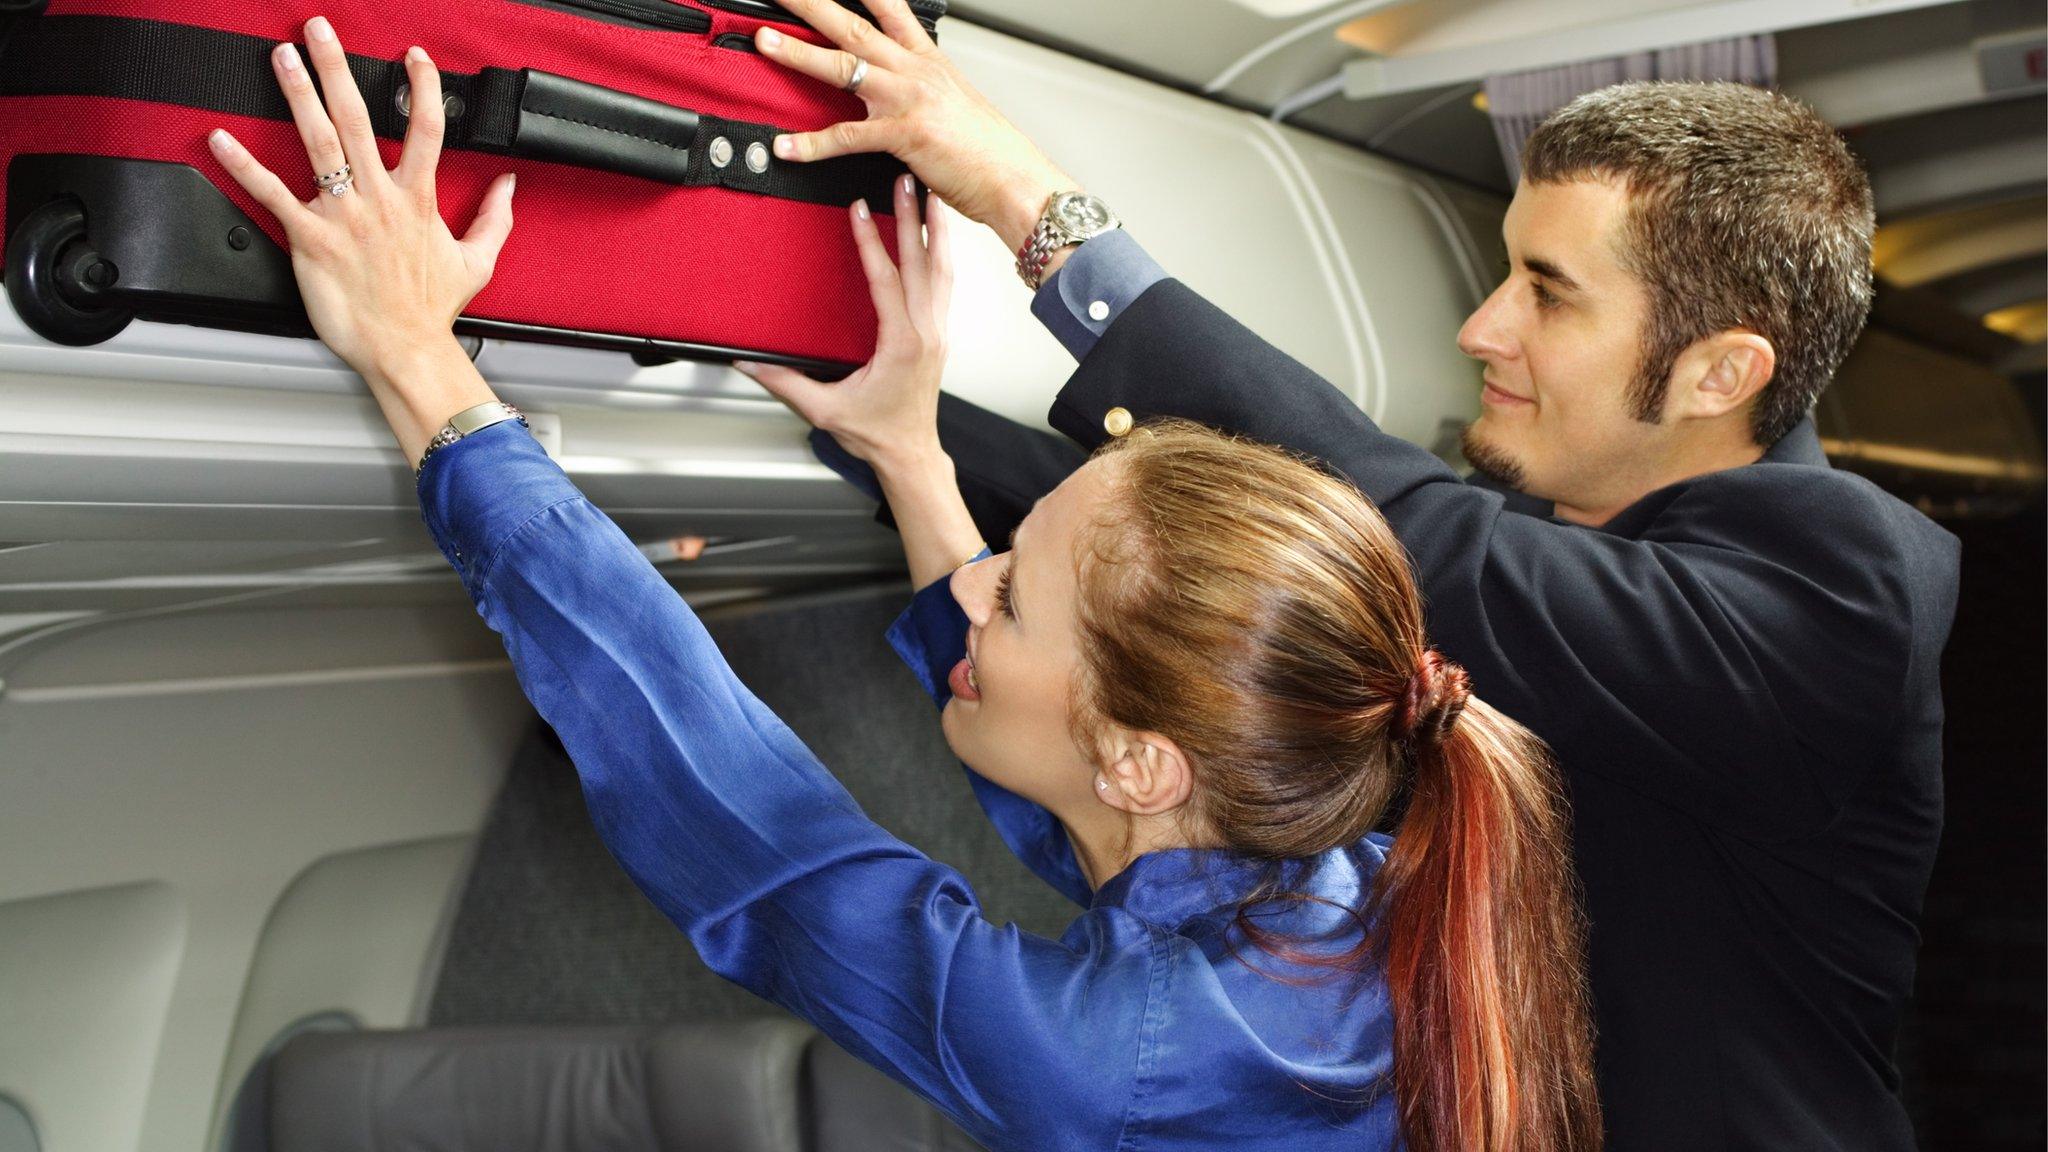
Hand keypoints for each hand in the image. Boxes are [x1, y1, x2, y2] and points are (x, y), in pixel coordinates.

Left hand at [205, 16, 514, 384]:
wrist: (405, 350)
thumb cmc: (432, 311)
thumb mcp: (477, 262)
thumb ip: (494, 218)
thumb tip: (509, 186)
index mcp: (418, 200)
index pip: (426, 129)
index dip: (420, 87)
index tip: (412, 55)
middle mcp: (380, 200)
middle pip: (358, 119)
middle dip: (338, 69)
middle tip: (321, 31)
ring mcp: (344, 217)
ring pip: (319, 143)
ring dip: (299, 95)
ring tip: (282, 58)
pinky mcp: (311, 239)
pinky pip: (273, 195)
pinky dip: (244, 165)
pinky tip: (221, 139)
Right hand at [738, 174, 951, 472]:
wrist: (910, 454)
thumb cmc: (876, 434)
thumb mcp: (824, 410)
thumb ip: (784, 383)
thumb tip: (748, 361)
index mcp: (901, 344)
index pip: (885, 281)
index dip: (871, 242)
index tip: (858, 208)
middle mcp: (925, 332)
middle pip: (922, 263)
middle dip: (912, 217)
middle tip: (906, 180)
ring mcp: (937, 331)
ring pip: (943, 269)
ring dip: (936, 230)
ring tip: (930, 194)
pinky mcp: (939, 334)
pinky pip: (945, 284)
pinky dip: (942, 254)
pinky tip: (937, 235)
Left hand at [753, 0, 1073, 253]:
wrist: (1015, 179)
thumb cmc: (990, 151)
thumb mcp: (955, 103)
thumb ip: (921, 90)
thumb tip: (900, 94)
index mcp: (928, 60)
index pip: (888, 7)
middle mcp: (915, 71)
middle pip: (853, 25)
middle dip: (811, 4)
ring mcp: (908, 100)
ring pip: (844, 67)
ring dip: (798, 53)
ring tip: (765, 41)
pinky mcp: (903, 135)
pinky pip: (846, 137)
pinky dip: (812, 145)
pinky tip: (786, 147)